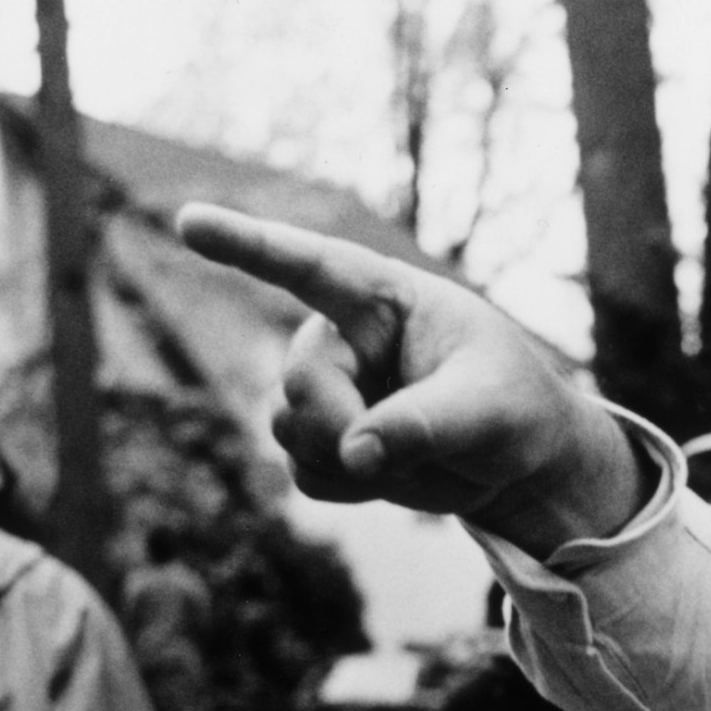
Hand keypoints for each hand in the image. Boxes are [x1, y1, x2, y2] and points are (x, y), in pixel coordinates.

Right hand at [176, 204, 651, 550]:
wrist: (522, 465)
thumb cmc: (517, 410)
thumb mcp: (489, 409)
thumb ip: (424, 424)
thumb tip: (356, 453)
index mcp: (385, 299)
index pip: (310, 265)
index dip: (248, 244)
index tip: (189, 221)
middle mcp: (346, 339)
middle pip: (297, 378)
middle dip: (337, 422)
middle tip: (391, 447)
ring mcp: (332, 392)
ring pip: (288, 429)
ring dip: (342, 459)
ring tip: (410, 453)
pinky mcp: (327, 444)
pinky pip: (303, 474)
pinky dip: (345, 488)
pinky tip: (391, 475)